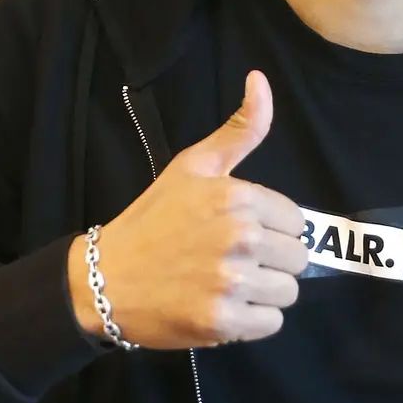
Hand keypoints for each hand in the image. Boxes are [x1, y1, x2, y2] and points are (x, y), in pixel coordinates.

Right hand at [67, 71, 306, 348]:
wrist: (104, 279)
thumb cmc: (153, 220)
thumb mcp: (193, 166)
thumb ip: (238, 130)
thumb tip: (261, 79)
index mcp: (236, 197)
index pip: (296, 220)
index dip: (271, 228)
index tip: (240, 232)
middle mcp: (239, 238)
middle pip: (298, 258)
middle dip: (272, 261)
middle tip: (234, 261)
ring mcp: (231, 282)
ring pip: (288, 292)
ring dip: (264, 292)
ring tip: (229, 284)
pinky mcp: (222, 322)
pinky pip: (272, 323)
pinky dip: (253, 320)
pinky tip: (224, 306)